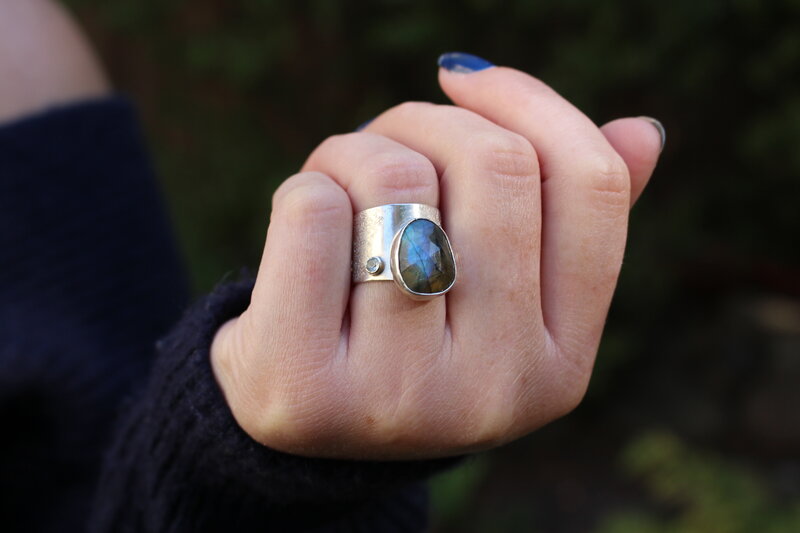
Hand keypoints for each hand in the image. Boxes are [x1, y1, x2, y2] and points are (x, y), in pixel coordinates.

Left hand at [210, 58, 662, 459]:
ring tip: (341, 188)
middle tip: (386, 142)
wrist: (304, 420)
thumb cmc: (407, 333)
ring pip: (397, 180)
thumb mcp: (498, 293)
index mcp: (562, 367)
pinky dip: (307, 186)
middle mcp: (495, 391)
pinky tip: (305, 234)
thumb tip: (644, 132)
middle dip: (426, 122)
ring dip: (356, 152)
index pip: (591, 188)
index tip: (466, 81)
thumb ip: (565, 220)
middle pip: (496, 167)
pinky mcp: (306, 386)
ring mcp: (401, 397)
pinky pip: (313, 208)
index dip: (533, 104)